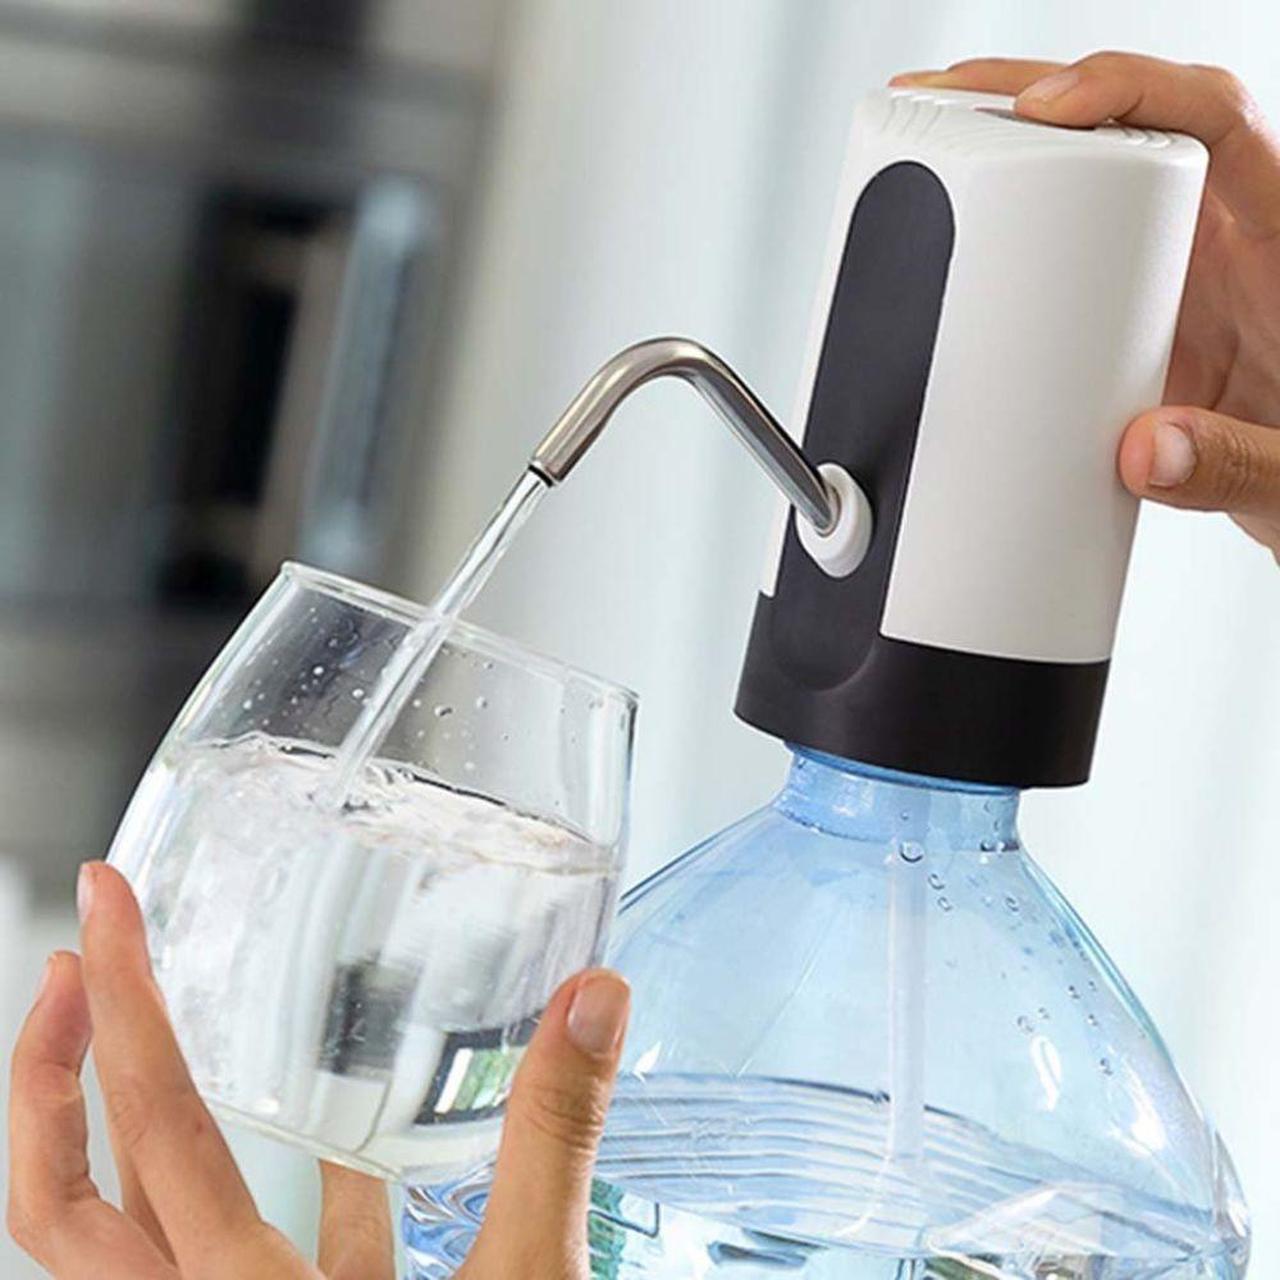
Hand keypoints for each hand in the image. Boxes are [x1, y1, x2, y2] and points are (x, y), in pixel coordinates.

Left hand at [8, 862, 630, 1277]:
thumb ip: (552, 1142)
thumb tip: (589, 1000)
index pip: (150, 1122)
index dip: (116, 1003)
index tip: (105, 903)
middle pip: (64, 1201)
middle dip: (50, 1075)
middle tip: (71, 962)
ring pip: (121, 1241)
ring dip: (119, 1136)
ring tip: (149, 1031)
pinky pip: (240, 1262)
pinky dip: (258, 1192)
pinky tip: (335, 1148)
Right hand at [893, 53, 1279, 561]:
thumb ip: (1234, 463)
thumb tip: (1144, 450)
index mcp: (1279, 244)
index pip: (1213, 116)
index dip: (1126, 89)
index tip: (1044, 109)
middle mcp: (1223, 238)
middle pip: (1127, 123)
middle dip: (1028, 96)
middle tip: (943, 102)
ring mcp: (1170, 272)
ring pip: (1089, 177)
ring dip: (1010, 151)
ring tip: (931, 140)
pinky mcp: (1130, 313)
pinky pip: (1065, 248)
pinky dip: (1006, 230)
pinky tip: (957, 225)